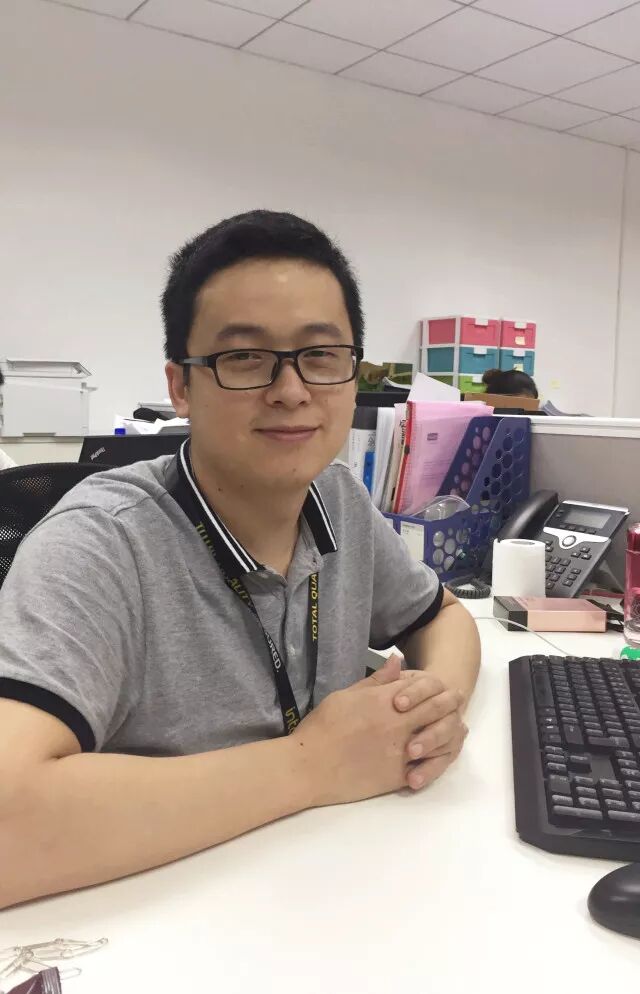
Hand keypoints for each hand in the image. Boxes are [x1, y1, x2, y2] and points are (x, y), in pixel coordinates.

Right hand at [292, 656, 463, 806]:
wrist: (310, 767)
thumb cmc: (322, 727)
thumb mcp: (346, 695)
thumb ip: (375, 681)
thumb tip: (397, 662)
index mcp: (384, 701)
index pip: (421, 688)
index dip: (436, 686)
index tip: (445, 685)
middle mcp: (397, 724)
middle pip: (435, 710)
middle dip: (449, 703)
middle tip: (458, 699)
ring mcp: (400, 751)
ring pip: (437, 738)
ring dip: (451, 731)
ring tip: (458, 727)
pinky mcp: (397, 775)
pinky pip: (427, 765)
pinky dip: (438, 758)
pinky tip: (442, 754)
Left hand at [391, 660, 467, 789]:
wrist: (411, 711)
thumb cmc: (396, 698)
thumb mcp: (387, 688)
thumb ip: (385, 678)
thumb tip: (393, 660)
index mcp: (432, 685)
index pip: (429, 686)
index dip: (415, 694)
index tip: (397, 705)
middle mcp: (447, 705)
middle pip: (443, 712)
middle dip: (427, 727)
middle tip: (407, 743)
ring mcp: (450, 728)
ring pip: (449, 737)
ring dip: (431, 748)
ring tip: (410, 759)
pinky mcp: (447, 751)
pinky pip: (444, 761)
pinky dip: (429, 771)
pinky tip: (412, 780)